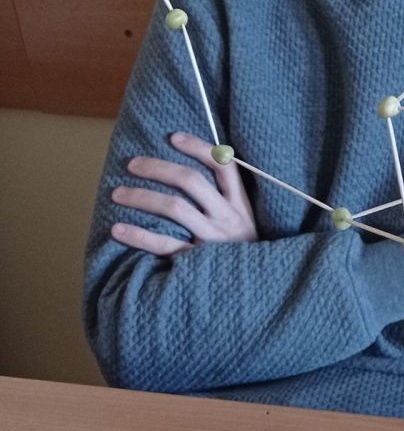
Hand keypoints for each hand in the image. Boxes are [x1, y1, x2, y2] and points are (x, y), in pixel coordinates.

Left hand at [110, 132, 257, 256]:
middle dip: (157, 168)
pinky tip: (118, 230)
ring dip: (142, 196)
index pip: (224, 166)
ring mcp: (214, 239)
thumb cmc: (243, 256)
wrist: (259, 293)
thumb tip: (194, 176)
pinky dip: (138, 235)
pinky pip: (165, 244)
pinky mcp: (199, 262)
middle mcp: (229, 218)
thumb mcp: (247, 226)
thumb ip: (227, 204)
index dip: (198, 147)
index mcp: (242, 205)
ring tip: (118, 194)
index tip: (173, 137)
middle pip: (191, 181)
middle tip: (132, 164)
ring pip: (174, 207)